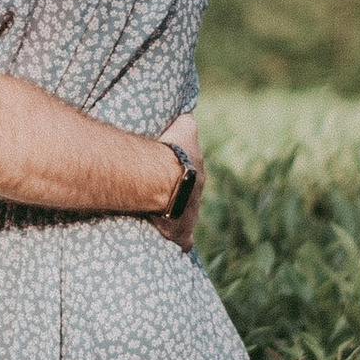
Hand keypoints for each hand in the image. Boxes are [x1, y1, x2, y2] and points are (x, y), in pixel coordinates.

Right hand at [159, 112, 205, 247]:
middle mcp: (197, 194)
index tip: (174, 172)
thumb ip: (186, 120)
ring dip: (178, 216)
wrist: (162, 179)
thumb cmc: (170, 153)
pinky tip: (183, 246)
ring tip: (167, 218)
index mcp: (197, 171)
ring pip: (188, 216)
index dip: (182, 171)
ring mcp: (190, 213)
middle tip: (166, 195)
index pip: (193, 171)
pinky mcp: (181, 231)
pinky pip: (184, 239)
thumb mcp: (184, 128)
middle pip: (190, 195)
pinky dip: (183, 242)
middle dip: (181, 194)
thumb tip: (187, 114)